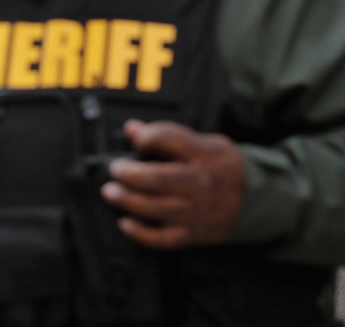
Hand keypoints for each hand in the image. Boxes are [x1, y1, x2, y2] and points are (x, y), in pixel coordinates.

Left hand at [101, 119, 244, 249]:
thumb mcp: (202, 142)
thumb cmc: (221, 166)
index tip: (137, 141)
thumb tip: (131, 128)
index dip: (145, 138)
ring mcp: (198, 210)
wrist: (255, 199)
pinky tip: (125, 223)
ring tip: (111, 192)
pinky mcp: (195, 233)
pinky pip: (163, 238)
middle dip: (128, 173)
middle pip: (156, 178)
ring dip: (126, 200)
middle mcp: (202, 182)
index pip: (167, 139)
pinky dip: (140, 233)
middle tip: (114, 170)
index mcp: (204, 153)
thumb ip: (166, 135)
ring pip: (155, 208)